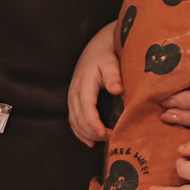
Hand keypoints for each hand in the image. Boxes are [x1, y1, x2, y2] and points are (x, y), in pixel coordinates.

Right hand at [67, 21, 122, 145]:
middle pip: (79, 118)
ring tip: (101, 141)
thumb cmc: (106, 56)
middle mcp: (75, 92)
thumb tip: (117, 90)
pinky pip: (72, 120)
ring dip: (86, 134)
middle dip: (92, 132)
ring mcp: (72, 96)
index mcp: (84, 84)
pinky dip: (79, 132)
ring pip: (74, 121)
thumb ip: (114, 76)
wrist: (96, 48)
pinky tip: (89, 141)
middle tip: (110, 138)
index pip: (86, 108)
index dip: (94, 124)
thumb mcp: (111, 63)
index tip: (105, 134)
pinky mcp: (73, 100)